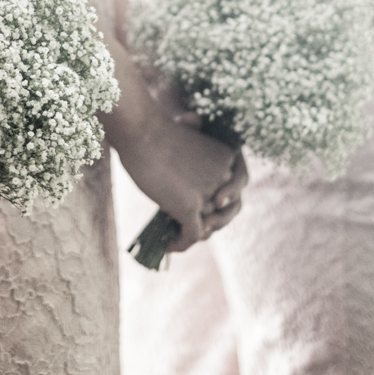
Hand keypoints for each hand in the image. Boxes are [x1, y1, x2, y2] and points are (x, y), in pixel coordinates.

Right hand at [118, 111, 241, 252]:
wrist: (141, 129)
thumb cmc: (155, 130)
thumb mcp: (188, 140)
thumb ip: (197, 153)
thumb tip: (193, 154)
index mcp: (229, 158)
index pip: (232, 193)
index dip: (218, 206)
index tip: (201, 211)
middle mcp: (225, 177)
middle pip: (222, 212)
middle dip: (207, 223)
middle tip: (187, 227)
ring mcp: (208, 193)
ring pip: (207, 228)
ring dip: (192, 235)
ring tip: (176, 237)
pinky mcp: (190, 207)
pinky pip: (192, 235)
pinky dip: (181, 244)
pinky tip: (169, 245)